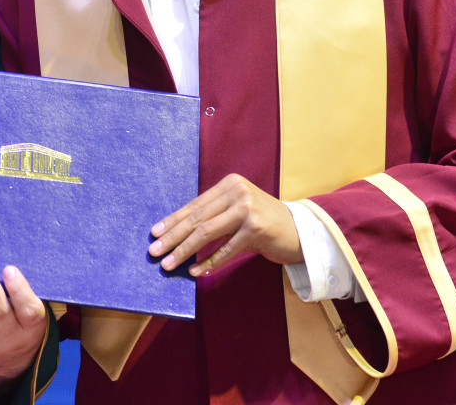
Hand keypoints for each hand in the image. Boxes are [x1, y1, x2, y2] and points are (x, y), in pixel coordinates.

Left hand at [148, 173, 301, 275]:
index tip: (155, 233)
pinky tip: (195, 271)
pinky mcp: (256, 229)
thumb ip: (214, 215)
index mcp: (230, 184)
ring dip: (184, 251)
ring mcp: (248, 209)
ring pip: (206, 232)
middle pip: (197, 218)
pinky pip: (226, 249)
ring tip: (168, 264)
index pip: (195, 205)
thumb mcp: (237, 211)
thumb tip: (177, 232)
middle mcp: (238, 192)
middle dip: (173, 237)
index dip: (173, 220)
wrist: (300, 232)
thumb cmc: (264, 223)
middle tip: (154, 251)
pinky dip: (209, 262)